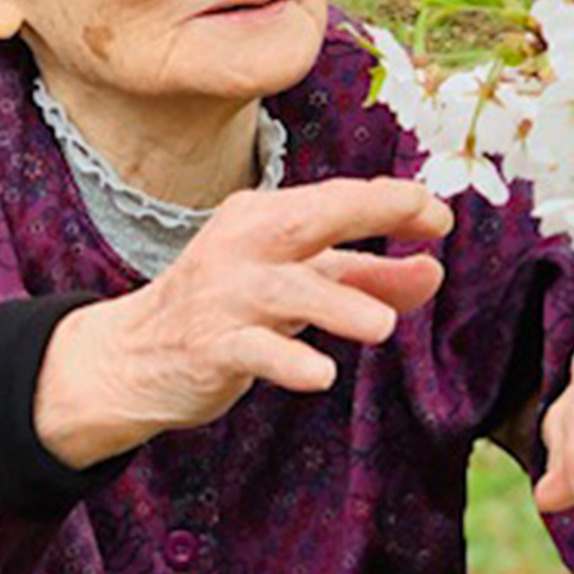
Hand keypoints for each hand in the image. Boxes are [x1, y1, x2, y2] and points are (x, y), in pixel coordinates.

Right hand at [36, 177, 452, 468]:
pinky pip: (253, 350)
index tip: (440, 217)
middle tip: (426, 221)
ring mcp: (223, 295)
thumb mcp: (298, 284)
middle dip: (369, 212)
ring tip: (383, 326)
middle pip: (310, 219)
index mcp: (264, 219)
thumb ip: (366, 277)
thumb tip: (434, 271)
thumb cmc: (227, 308)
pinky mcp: (210, 345)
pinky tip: (321, 374)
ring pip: (287, 290)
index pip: (335, 198)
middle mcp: (242, 246)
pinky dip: (288, 360)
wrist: (134, 356)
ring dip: (338, 302)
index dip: (392, 201)